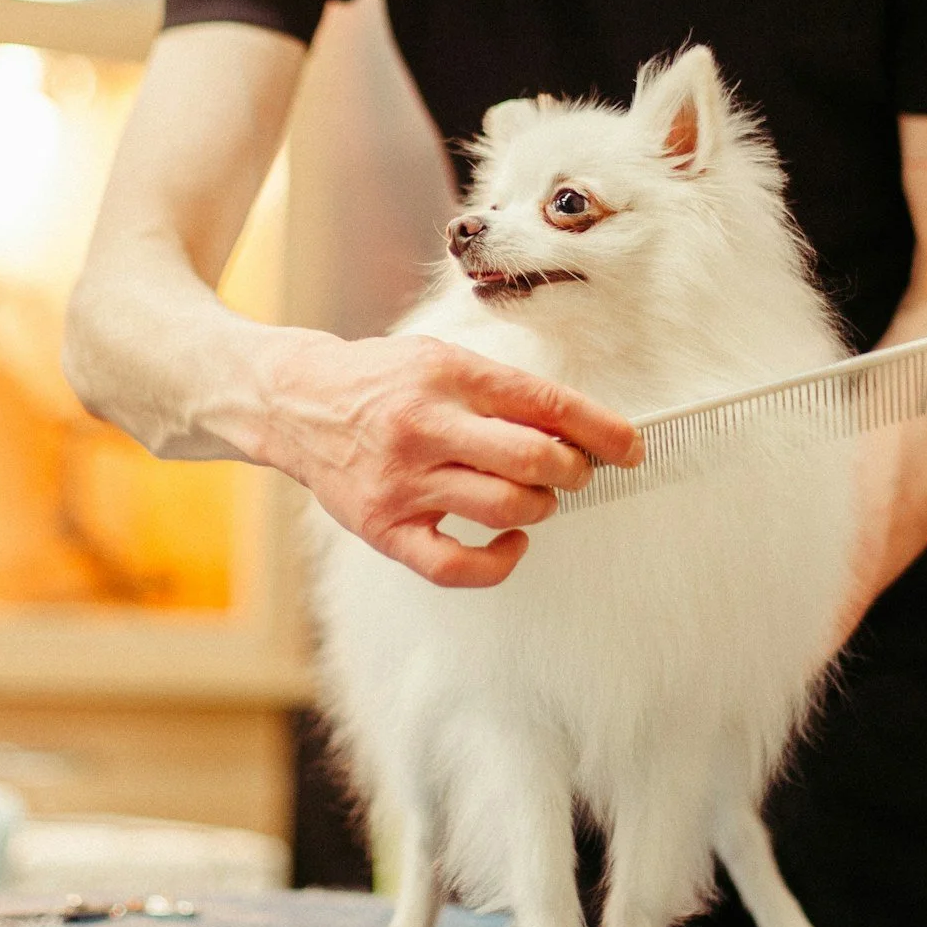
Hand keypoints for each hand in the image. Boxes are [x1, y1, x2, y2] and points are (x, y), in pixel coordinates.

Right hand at [256, 331, 640, 587]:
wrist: (296, 403)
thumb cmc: (381, 382)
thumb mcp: (440, 360)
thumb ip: (502, 391)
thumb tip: (578, 428)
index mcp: (446, 374)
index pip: (543, 402)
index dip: (600, 428)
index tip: (630, 446)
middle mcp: (424, 426)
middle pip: (532, 459)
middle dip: (573, 470)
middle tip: (575, 471)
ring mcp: (402, 481)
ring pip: (505, 509)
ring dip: (541, 507)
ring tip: (535, 496)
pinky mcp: (384, 528)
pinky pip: (456, 566)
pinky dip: (499, 562)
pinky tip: (511, 544)